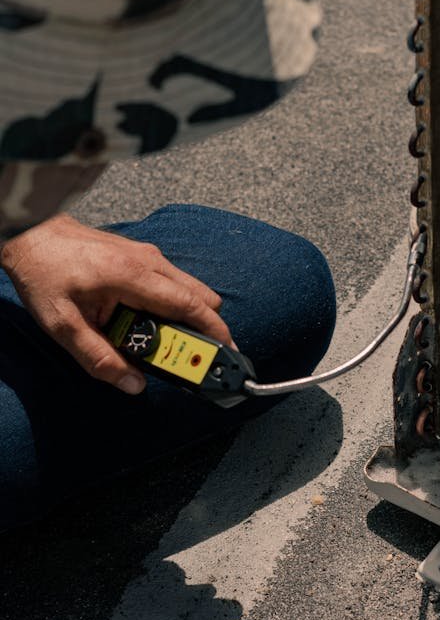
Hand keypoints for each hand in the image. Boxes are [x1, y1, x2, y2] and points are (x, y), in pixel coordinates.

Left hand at [0, 214, 233, 394]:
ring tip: (165, 345)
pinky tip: (146, 323)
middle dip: (206, 330)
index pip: (190, 306)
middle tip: (198, 358)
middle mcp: (148, 262)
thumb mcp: (63, 326)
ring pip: (188, 289)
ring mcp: (147, 256)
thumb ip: (99, 358)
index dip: (215, 332)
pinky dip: (171, 307)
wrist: (30, 235)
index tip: (228, 353)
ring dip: (185, 319)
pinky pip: (171, 284)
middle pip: (200, 297)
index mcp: (133, 277)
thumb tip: (133, 384)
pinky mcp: (141, 257)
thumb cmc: (44, 273)